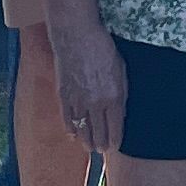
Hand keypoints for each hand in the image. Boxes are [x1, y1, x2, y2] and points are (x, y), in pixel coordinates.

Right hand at [56, 23, 129, 157]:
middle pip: (99, 131)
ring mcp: (78, 101)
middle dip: (102, 144)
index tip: (115, 146)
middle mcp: (96, 103)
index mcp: (114, 97)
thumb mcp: (121, 70)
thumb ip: (122, 92)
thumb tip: (121, 111)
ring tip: (90, 148)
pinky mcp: (64, 95)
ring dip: (86, 140)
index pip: (115, 127)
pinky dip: (70, 129)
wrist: (77, 35)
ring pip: (83, 128)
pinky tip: (73, 136)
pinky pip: (67, 118)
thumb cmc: (103, 48)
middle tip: (102, 150)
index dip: (116, 139)